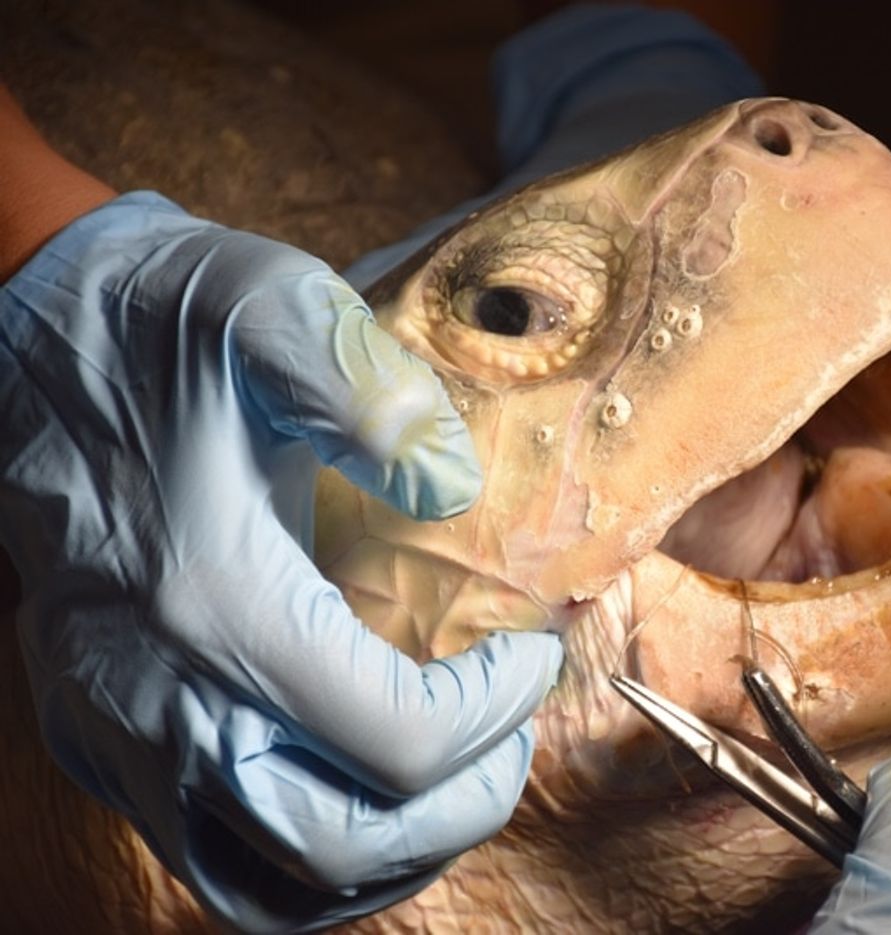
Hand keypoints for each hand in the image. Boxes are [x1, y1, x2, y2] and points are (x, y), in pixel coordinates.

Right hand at [0, 193, 562, 929]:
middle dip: (461, 806)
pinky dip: (310, 858)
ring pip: (271, 878)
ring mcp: (117, 728)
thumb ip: (375, 396)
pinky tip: (363, 798)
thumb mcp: (275, 308)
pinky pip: (214, 857)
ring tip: (456, 778)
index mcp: (216, 600)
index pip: (396, 740)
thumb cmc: (161, 323)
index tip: (534, 653)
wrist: (25, 335)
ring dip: (390, 850)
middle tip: (513, 733)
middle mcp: (156, 694)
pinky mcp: (98, 734)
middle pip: (340, 844)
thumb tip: (455, 491)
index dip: (495, 715)